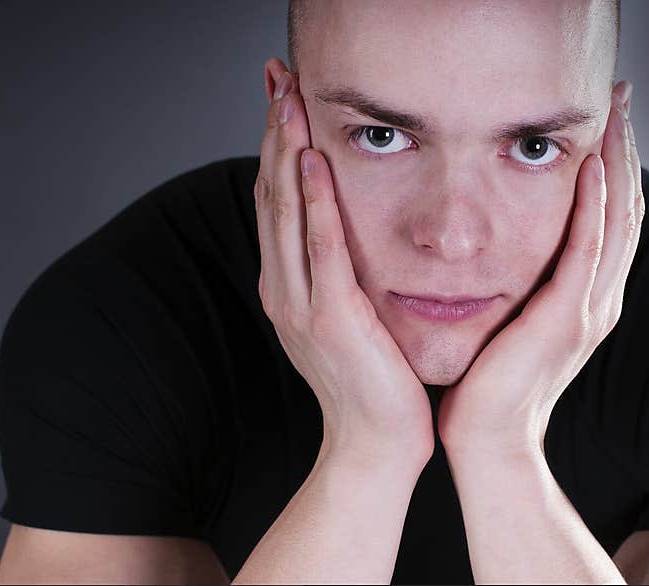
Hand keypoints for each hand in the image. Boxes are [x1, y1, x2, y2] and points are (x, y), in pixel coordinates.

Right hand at [255, 58, 433, 469]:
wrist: (376, 445)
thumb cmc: (372, 382)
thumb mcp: (348, 319)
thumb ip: (340, 276)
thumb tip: (348, 236)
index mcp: (289, 288)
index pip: (278, 204)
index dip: (278, 147)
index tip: (284, 99)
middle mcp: (285, 290)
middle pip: (273, 196)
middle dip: (275, 133)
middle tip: (277, 77)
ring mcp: (302, 305)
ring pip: (286, 213)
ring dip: (285, 151)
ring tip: (288, 98)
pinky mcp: (331, 318)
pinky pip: (320, 250)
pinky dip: (312, 204)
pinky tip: (311, 162)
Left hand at [437, 81, 642, 460]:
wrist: (487, 439)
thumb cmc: (490, 384)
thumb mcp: (515, 323)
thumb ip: (527, 286)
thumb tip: (510, 249)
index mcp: (586, 300)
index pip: (609, 220)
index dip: (614, 168)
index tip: (607, 121)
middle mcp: (597, 301)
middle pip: (624, 211)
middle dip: (625, 152)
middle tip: (624, 99)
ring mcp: (587, 311)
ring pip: (615, 224)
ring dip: (618, 166)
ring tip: (617, 116)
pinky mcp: (564, 320)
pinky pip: (586, 254)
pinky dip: (593, 210)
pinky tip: (591, 170)